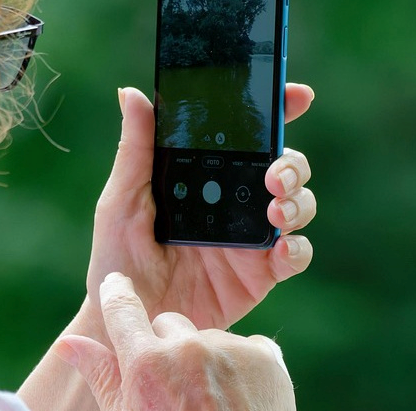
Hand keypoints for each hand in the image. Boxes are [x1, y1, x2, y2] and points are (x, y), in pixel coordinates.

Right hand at [57, 272, 293, 410]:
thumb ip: (101, 375)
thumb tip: (67, 344)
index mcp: (147, 366)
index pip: (122, 309)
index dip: (116, 293)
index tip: (115, 285)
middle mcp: (188, 350)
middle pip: (169, 324)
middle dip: (169, 347)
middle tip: (177, 390)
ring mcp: (230, 352)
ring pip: (211, 338)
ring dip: (209, 360)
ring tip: (214, 402)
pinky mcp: (266, 359)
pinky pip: (250, 348)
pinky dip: (246, 370)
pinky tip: (242, 400)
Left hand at [85, 84, 316, 331]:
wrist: (125, 323)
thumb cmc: (117, 260)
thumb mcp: (121, 201)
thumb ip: (135, 150)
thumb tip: (130, 93)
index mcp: (204, 175)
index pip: (246, 135)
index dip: (277, 111)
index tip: (295, 95)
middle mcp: (234, 200)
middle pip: (284, 166)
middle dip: (291, 163)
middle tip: (272, 174)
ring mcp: (250, 237)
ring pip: (298, 204)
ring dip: (297, 201)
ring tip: (275, 211)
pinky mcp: (260, 274)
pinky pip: (294, 255)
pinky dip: (296, 249)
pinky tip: (280, 249)